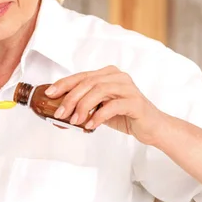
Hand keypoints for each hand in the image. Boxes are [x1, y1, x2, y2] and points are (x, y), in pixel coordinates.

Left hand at [45, 66, 167, 144]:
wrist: (152, 127)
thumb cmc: (126, 116)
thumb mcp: (101, 108)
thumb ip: (86, 105)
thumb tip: (60, 111)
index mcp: (108, 74)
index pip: (82, 76)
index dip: (64, 83)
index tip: (50, 94)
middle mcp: (118, 77)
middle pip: (88, 82)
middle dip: (70, 98)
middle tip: (59, 113)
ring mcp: (128, 88)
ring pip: (99, 90)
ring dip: (83, 106)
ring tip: (74, 121)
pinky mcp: (135, 102)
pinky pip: (113, 106)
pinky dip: (98, 116)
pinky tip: (90, 125)